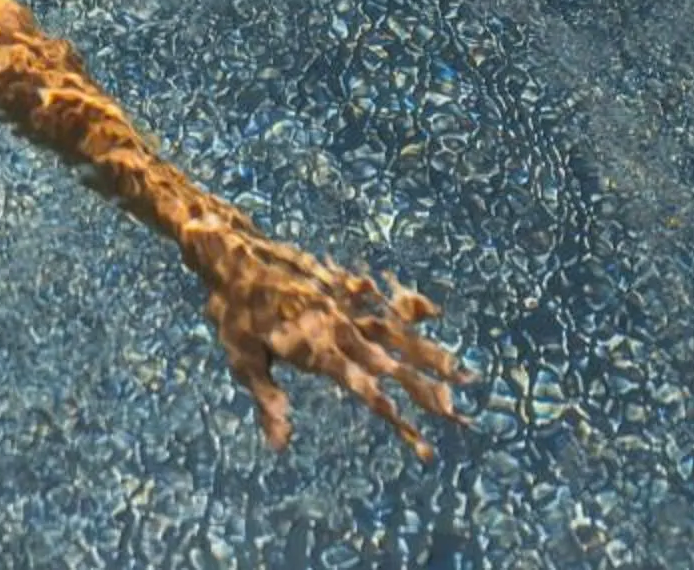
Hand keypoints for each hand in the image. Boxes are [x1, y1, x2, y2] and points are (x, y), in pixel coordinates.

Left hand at [184, 212, 466, 457]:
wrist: (230, 249)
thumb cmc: (232, 310)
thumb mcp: (242, 359)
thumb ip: (268, 400)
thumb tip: (281, 445)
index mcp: (316, 348)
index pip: (363, 388)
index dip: (393, 416)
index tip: (422, 440)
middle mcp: (338, 325)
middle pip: (392, 364)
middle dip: (427, 391)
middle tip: (460, 414)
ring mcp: (343, 303)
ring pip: (396, 332)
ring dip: (429, 354)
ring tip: (462, 373)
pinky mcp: (340, 285)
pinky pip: (381, 299)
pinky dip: (409, 307)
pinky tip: (434, 314)